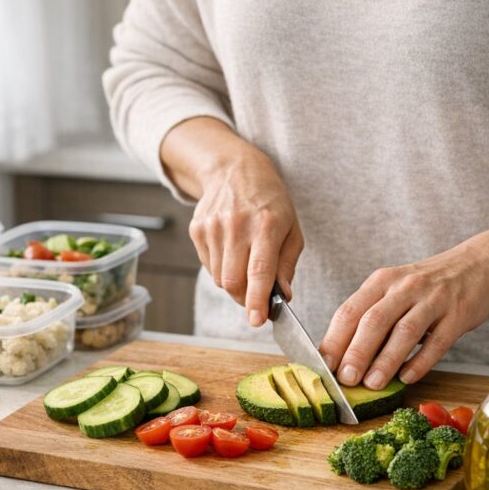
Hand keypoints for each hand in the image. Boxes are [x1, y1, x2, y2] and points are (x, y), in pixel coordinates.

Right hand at [162, 117, 302, 325]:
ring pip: (219, 278)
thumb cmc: (270, 202)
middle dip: (245, 299)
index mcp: (266, 225)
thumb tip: (284, 296)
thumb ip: (287, 264)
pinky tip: (231, 251)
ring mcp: (213, 227)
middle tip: (255, 299)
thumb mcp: (291, 228)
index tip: (257, 320)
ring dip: (234, 284)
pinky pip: (208, 266)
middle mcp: (236, 225)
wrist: (234, 169)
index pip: (259, 271)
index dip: (257, 300)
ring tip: (244, 265)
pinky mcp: (197, 230)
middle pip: (233, 281)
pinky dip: (221, 269)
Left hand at [318, 241, 488, 389]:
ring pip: (404, 331)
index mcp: (381, 282)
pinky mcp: (457, 314)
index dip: (334, 340)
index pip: (349, 311)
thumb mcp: (394, 290)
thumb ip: (370, 316)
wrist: (478, 265)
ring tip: (373, 384)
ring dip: (386, 360)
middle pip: (374, 321)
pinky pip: (437, 341)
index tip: (323, 366)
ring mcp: (433, 300)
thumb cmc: (427, 285)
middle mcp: (404, 287)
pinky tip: (407, 377)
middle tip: (346, 379)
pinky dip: (421, 362)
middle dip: (356, 352)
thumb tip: (341, 356)